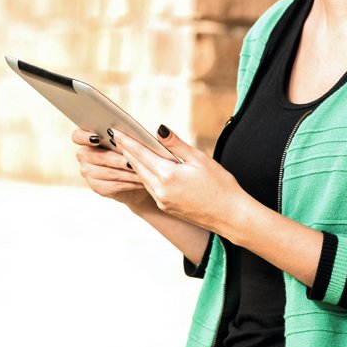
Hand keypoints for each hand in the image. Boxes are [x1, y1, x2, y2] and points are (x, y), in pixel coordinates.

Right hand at [72, 128, 151, 210]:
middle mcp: (85, 155)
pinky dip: (126, 183)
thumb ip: (139, 135)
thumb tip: (161, 130)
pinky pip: (110, 185)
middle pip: (91, 156)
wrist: (141, 179)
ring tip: (140, 172)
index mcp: (90, 138)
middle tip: (129, 161)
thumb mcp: (137, 142)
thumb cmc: (137, 154)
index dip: (84, 137)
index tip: (98, 138)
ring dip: (123, 172)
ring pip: (104, 172)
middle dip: (112, 158)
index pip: (77, 136)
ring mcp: (88, 172)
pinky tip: (139, 182)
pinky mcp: (97, 187)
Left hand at [116, 125, 250, 235]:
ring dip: (133, 163)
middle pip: (137, 165)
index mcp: (167, 175)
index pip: (141, 154)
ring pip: (142, 177)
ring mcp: (161, 201)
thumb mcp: (199, 159)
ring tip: (127, 149)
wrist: (231, 216)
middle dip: (126, 150)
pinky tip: (144, 167)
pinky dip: (144, 175)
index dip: (127, 141)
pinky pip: (149, 187)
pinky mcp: (166, 207)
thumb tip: (159, 130)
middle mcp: (160, 190)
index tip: (116, 132)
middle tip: (116, 137)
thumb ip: (176, 145)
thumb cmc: (220, 185)